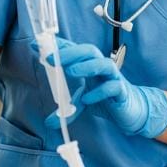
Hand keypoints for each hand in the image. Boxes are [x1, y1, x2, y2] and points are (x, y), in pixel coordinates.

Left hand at [43, 38, 166, 137]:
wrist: (131, 110)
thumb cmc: (106, 98)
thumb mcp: (82, 102)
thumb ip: (67, 110)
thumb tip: (49, 122)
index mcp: (90, 65)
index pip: (74, 51)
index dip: (57, 46)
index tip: (36, 44)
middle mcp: (101, 67)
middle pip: (89, 51)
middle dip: (71, 52)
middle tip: (52, 58)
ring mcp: (113, 78)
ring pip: (104, 64)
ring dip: (87, 65)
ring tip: (70, 71)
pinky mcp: (122, 91)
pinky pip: (113, 87)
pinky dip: (99, 92)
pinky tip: (88, 99)